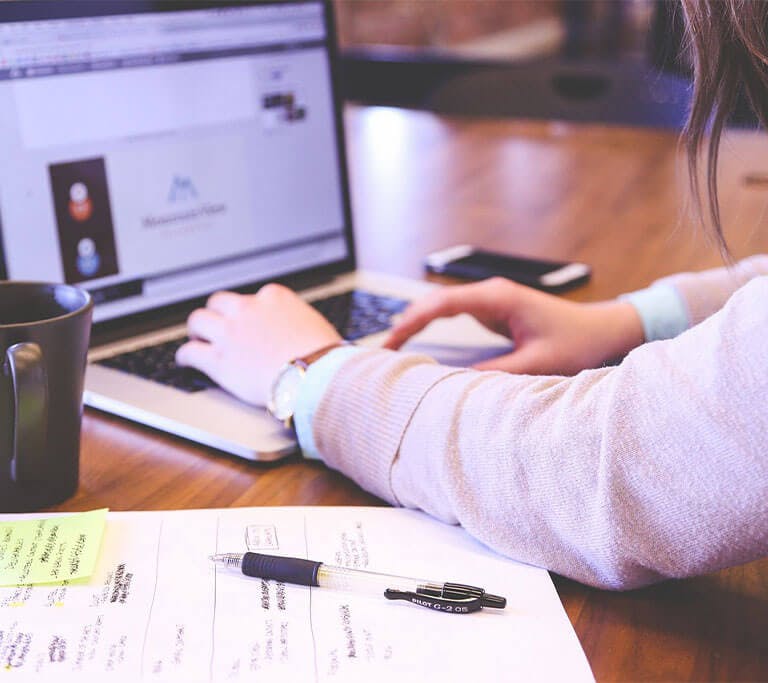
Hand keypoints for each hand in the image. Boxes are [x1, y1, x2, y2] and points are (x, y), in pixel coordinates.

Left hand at [176, 284, 341, 404]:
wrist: (315, 376)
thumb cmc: (323, 355)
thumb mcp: (314, 324)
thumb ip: (296, 321)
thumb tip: (298, 330)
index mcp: (273, 297)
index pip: (252, 297)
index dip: (248, 311)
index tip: (247, 320)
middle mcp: (248, 309)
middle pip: (219, 301)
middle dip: (217, 313)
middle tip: (216, 325)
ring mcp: (230, 333)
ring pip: (198, 320)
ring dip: (197, 329)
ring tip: (197, 338)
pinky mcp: (218, 360)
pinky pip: (190, 352)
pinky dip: (185, 356)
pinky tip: (186, 361)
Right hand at [383, 277, 644, 374]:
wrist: (602, 330)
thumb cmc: (577, 342)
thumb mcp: (536, 363)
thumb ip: (496, 373)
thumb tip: (454, 384)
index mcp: (498, 298)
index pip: (442, 304)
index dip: (412, 321)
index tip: (390, 342)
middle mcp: (491, 294)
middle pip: (434, 302)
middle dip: (406, 323)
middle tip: (382, 351)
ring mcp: (491, 300)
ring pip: (441, 307)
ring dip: (416, 323)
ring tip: (392, 349)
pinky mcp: (494, 311)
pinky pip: (453, 315)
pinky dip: (432, 327)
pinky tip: (417, 342)